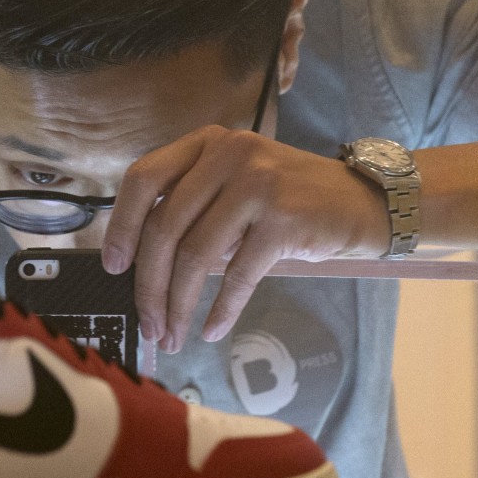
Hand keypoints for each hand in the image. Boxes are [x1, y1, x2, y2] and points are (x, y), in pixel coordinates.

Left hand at [101, 125, 386, 352]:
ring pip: (196, 255)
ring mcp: (257, 182)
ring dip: (179, 305)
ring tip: (173, 334)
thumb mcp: (232, 186)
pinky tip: (212, 329)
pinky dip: (221, 309)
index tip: (113, 267)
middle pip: (165, 227)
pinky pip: (238, 275)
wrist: (364, 203)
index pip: (143, 179)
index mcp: (206, 143)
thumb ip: (190, 208)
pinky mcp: (284, 218)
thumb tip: (139, 265)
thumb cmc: (287, 202)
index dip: (121, 227)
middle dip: (149, 285)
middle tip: (148, 323)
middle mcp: (228, 153)